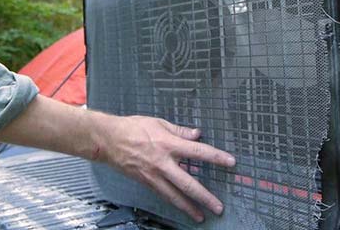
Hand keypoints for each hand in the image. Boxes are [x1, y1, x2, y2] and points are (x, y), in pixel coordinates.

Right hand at [98, 115, 235, 222]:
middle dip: (204, 196)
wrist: (108, 140)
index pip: (198, 152)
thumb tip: (197, 134)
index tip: (231, 162)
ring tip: (201, 216)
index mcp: (168, 144)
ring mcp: (153, 175)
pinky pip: (163, 194)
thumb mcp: (158, 122)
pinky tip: (182, 207)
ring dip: (189, 207)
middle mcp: (163, 163)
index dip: (216, 158)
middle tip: (218, 207)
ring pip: (174, 196)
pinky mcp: (145, 182)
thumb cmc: (133, 127)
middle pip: (188, 183)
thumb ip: (179, 131)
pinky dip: (174, 202)